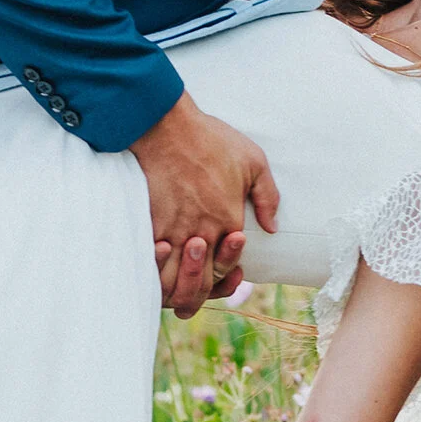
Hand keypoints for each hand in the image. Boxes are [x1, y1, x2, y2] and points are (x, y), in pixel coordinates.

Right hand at [132, 91, 278, 318]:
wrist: (166, 125)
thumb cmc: (211, 139)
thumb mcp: (254, 161)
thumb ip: (268, 197)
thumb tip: (272, 227)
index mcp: (227, 221)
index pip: (226, 268)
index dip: (224, 278)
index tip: (221, 269)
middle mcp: (200, 232)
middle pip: (196, 284)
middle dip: (194, 296)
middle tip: (193, 290)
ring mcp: (171, 229)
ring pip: (169, 281)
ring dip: (171, 291)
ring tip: (172, 289)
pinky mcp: (148, 222)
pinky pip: (149, 262)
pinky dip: (152, 274)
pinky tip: (155, 271)